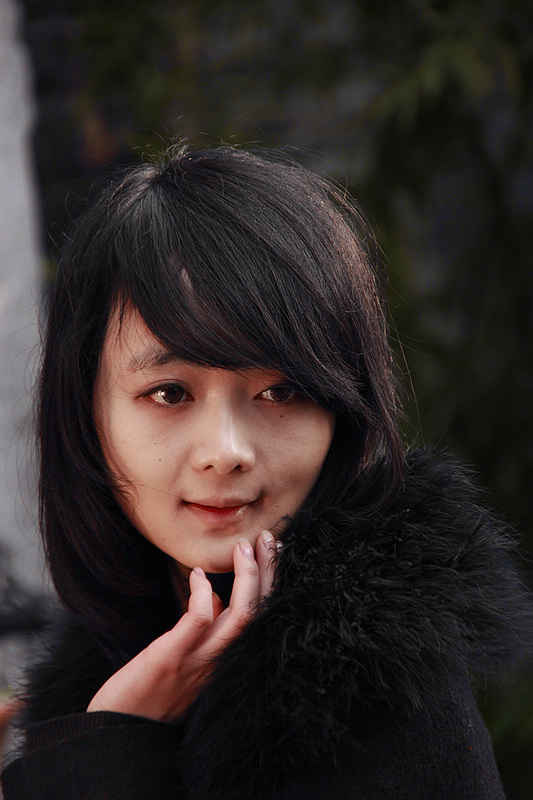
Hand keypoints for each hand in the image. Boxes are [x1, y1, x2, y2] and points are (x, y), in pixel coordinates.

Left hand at [87, 531, 277, 721]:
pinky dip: (202, 594)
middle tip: (266, 539)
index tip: (271, 550)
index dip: (270, 582)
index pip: (260, 616)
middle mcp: (220, 661)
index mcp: (226, 659)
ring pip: (240, 617)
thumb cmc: (152, 693)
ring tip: (243, 548)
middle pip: (259, 612)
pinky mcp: (170, 659)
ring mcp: (198, 662)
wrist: (119, 733)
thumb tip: (213, 597)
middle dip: (268, 572)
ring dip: (247, 578)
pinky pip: (197, 623)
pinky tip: (197, 576)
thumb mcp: (188, 659)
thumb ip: (205, 630)